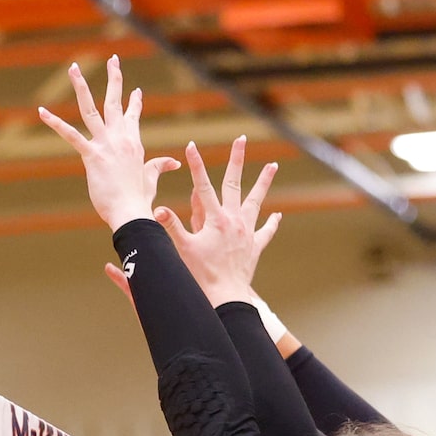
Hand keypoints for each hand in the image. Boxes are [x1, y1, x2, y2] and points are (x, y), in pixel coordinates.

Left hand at [37, 58, 180, 231]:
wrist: (132, 212)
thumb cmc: (140, 200)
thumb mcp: (151, 178)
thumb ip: (160, 166)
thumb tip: (174, 161)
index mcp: (134, 143)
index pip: (133, 116)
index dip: (134, 103)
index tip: (135, 90)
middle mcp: (121, 138)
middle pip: (115, 102)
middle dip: (115, 78)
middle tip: (112, 59)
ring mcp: (106, 144)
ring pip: (91, 108)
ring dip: (82, 87)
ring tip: (74, 68)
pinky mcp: (92, 155)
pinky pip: (70, 135)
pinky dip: (55, 123)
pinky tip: (42, 111)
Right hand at [158, 137, 279, 306]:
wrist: (226, 296)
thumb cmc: (202, 275)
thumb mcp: (182, 249)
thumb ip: (171, 226)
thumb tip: (157, 209)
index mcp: (215, 219)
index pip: (203, 185)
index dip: (196, 164)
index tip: (192, 145)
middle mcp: (233, 220)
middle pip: (234, 183)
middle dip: (236, 159)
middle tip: (240, 139)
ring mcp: (246, 231)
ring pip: (256, 201)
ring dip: (263, 182)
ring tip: (272, 165)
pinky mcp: (254, 246)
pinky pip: (265, 231)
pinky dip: (271, 223)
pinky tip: (277, 215)